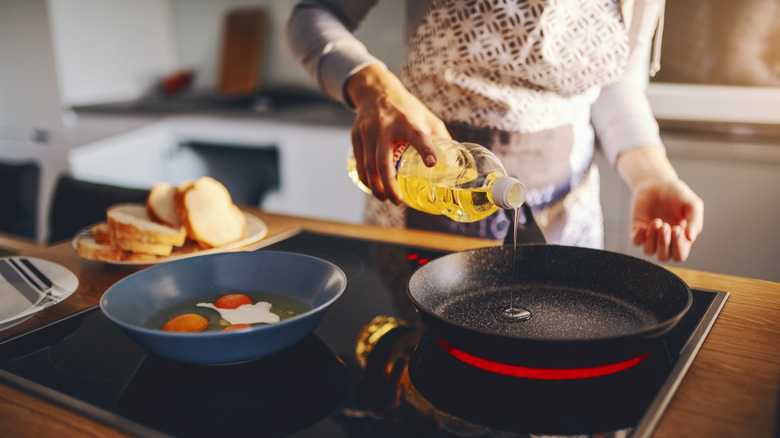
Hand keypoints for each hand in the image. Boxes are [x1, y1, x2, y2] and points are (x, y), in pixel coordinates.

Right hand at [346, 64, 449, 203]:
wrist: (376, 91)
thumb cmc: (407, 109)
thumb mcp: (427, 117)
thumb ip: (440, 139)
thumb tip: (455, 164)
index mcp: (407, 121)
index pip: (418, 136)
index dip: (426, 150)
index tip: (432, 164)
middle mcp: (385, 126)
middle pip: (384, 162)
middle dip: (390, 186)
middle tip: (398, 201)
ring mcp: (368, 131)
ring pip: (368, 165)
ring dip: (376, 186)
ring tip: (385, 199)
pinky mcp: (356, 135)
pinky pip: (359, 162)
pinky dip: (366, 178)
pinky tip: (373, 187)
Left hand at [629, 178, 702, 261]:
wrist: (658, 183)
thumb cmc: (677, 194)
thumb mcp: (692, 204)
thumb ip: (695, 221)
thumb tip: (691, 238)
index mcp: (681, 238)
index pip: (679, 255)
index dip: (678, 247)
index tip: (677, 229)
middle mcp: (665, 240)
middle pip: (664, 256)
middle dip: (664, 243)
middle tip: (665, 225)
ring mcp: (650, 236)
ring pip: (649, 251)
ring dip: (652, 239)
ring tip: (657, 221)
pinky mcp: (637, 229)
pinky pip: (636, 242)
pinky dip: (639, 237)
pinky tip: (644, 226)